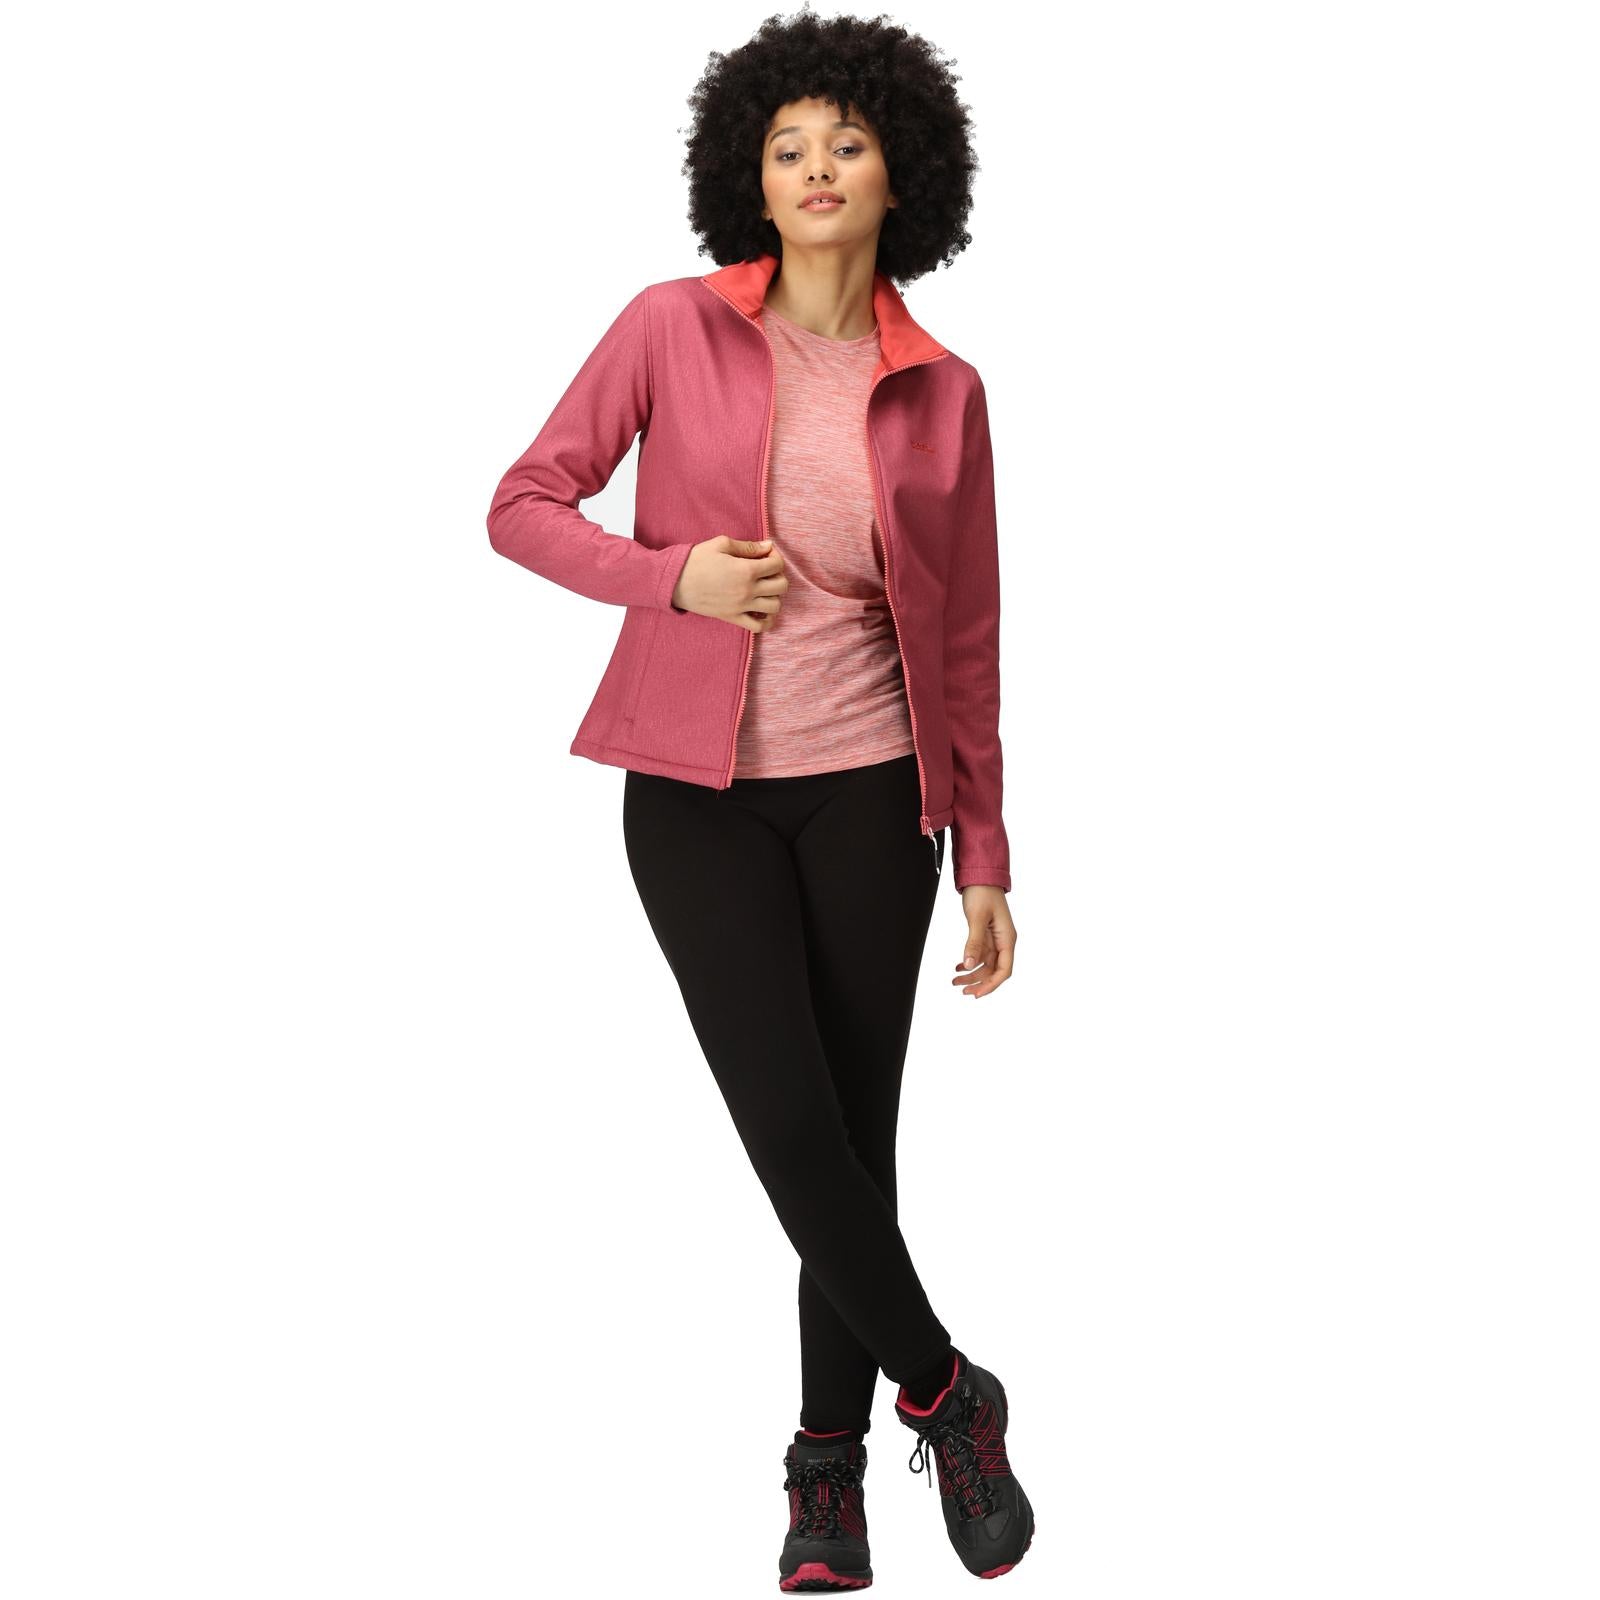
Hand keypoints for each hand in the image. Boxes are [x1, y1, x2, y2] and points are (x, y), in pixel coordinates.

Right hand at [671, 536, 788, 631]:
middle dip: (778, 576)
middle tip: (766, 571)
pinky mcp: (733, 618)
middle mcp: (748, 590)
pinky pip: (759, 627)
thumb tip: (768, 546)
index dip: (775, 556)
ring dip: (774, 597)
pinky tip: (762, 611)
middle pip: (781, 586)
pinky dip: (767, 621)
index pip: (777, 565)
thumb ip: (748, 546)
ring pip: (775, 607)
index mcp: (746, 570)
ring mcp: (741, 607)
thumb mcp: (721, 544)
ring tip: (764, 590)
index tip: (766, 554)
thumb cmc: (696, 560)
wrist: (675, 582)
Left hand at [952, 886, 1014, 997]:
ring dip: (971, 974)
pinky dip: (969, 962)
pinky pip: (980, 954)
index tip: (976, 993)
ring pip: (985, 964)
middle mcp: (1003, 941)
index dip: (991, 984)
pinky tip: (957, 967)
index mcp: (1007, 938)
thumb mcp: (976, 918)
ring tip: (954, 980)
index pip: (1004, 969)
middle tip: (961, 990)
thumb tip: (968, 965)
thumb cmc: (982, 892)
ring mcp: (995, 938)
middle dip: (978, 982)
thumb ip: (974, 942)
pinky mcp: (986, 935)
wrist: (980, 875)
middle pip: (994, 970)